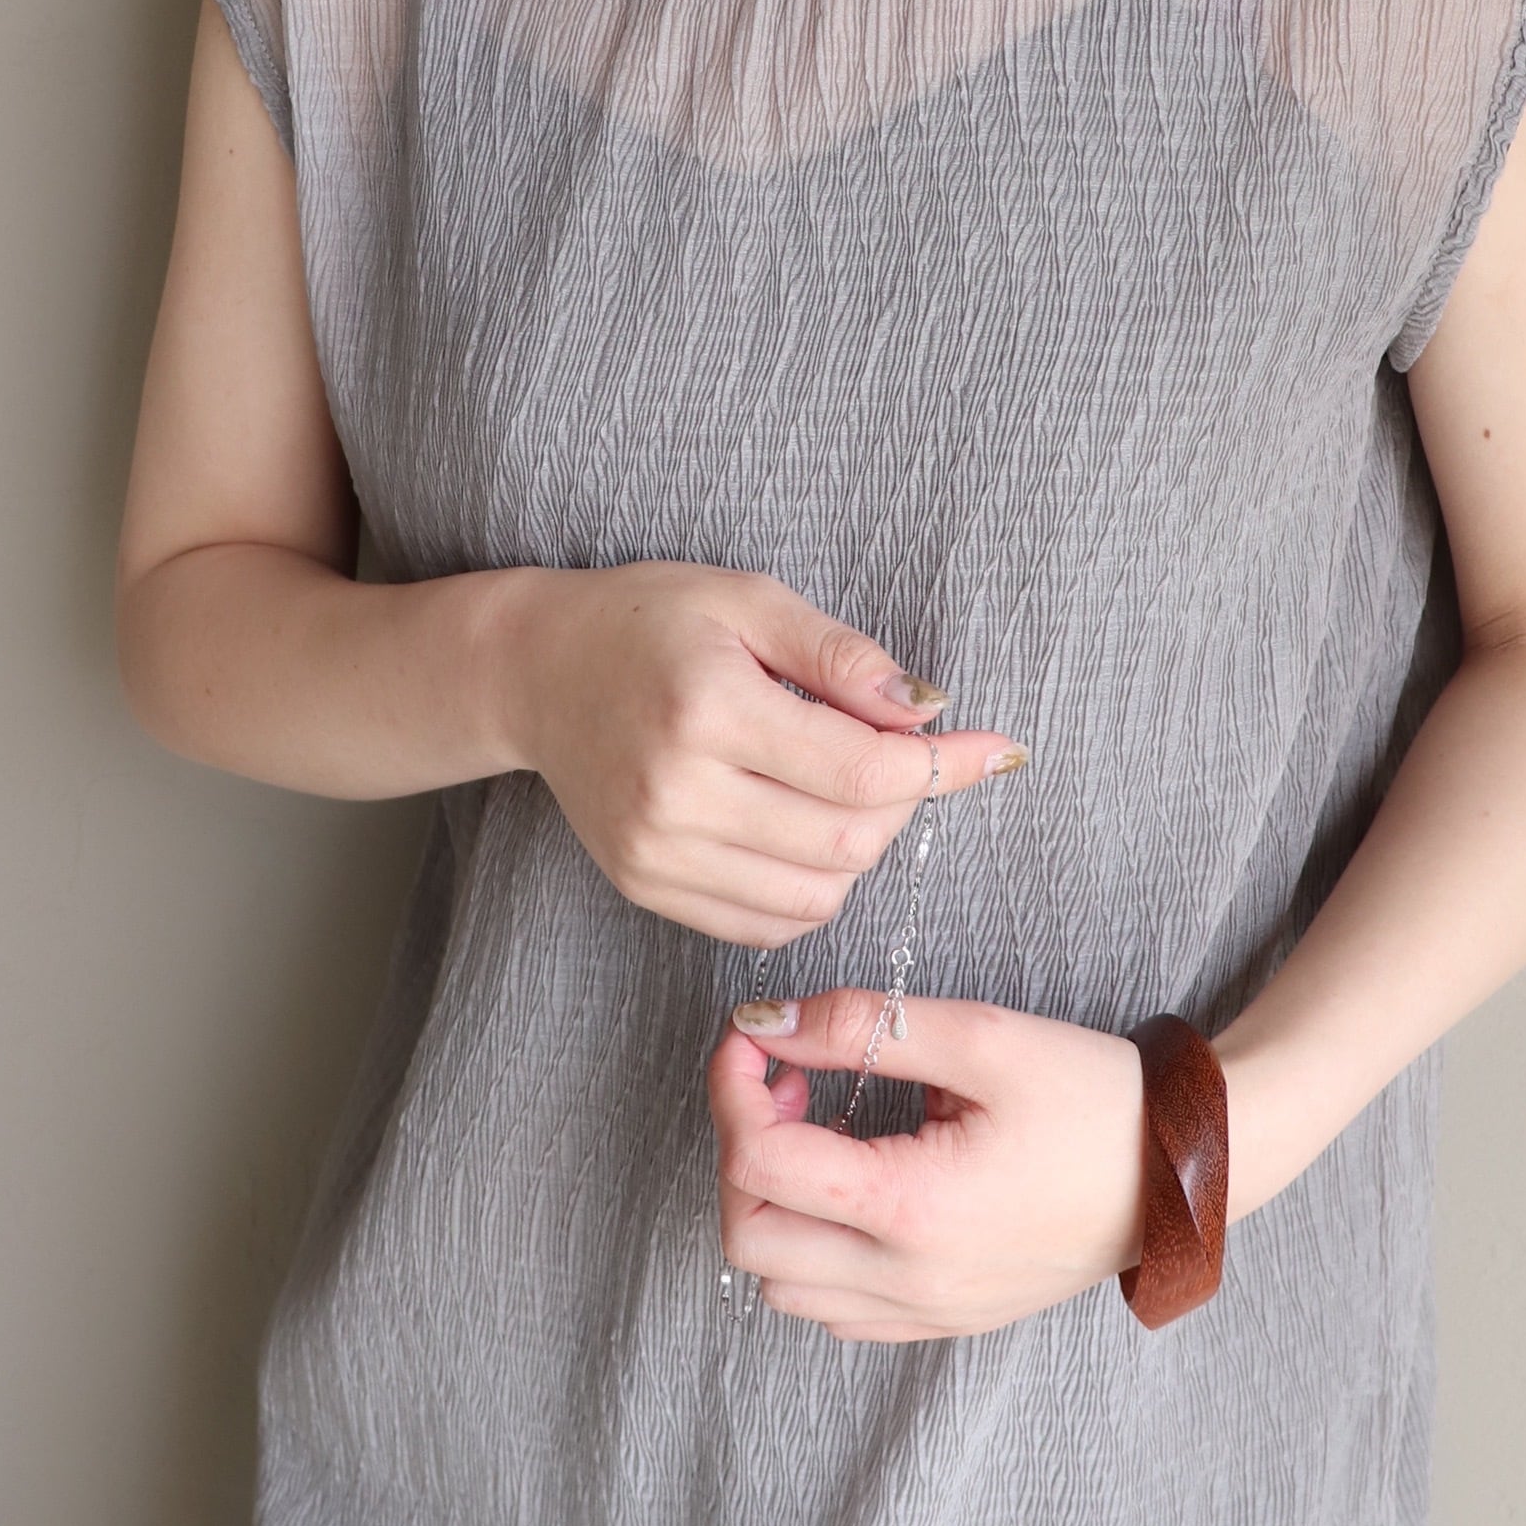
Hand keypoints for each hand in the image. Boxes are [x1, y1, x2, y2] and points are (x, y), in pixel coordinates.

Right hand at [505, 566, 1025, 951]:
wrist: (536, 671)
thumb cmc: (647, 622)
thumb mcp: (747, 601)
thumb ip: (841, 655)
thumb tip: (929, 709)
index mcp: (708, 710)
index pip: (862, 772)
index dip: (941, 766)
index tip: (990, 748)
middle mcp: (678, 795)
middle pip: (849, 842)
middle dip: (903, 806)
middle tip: (902, 757)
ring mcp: (657, 853)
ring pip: (818, 895)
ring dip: (861, 851)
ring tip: (845, 788)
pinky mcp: (647, 888)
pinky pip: (768, 924)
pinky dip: (813, 889)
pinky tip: (805, 830)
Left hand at [709, 988, 1149, 1338]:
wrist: (1185, 1172)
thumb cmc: (1097, 1099)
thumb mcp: (983, 1039)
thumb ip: (863, 1026)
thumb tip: (767, 1023)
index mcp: (911, 1208)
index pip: (756, 1164)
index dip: (731, 1088)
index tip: (753, 1037)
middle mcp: (908, 1279)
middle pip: (748, 1239)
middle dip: (740, 1149)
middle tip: (785, 1083)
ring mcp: (926, 1310)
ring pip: (782, 1285)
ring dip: (772, 1205)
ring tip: (821, 1131)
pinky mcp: (946, 1319)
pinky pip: (836, 1310)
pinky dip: (812, 1252)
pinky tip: (854, 1187)